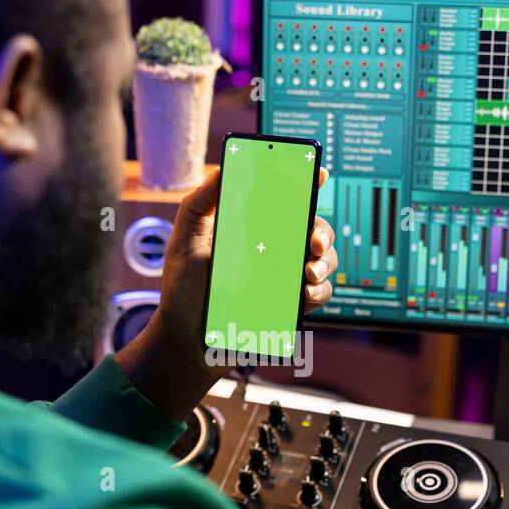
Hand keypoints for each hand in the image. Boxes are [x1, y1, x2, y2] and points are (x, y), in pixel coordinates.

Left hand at [150, 165, 337, 378]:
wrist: (187, 338)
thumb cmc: (183, 290)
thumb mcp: (183, 241)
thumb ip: (198, 204)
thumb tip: (220, 169)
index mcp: (250, 228)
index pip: (282, 200)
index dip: (303, 184)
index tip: (316, 174)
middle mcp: (272, 249)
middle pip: (312, 228)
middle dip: (321, 230)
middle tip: (314, 241)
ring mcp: (284, 277)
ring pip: (323, 259)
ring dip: (325, 262)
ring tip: (309, 272)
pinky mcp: (290, 304)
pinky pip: (319, 292)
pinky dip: (321, 290)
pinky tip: (306, 293)